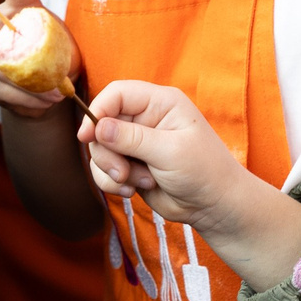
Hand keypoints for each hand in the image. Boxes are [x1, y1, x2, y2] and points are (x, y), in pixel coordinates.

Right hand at [0, 0, 70, 115]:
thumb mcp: (68, 55)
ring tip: (54, 93)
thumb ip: (54, 65)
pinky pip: (1, 91)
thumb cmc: (60, 58)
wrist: (48, 89)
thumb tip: (43, 88)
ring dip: (31, 86)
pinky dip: (26, 100)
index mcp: (23, 6)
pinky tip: (39, 101)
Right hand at [79, 80, 251, 227]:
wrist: (213, 206)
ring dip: (112, 170)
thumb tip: (97, 127)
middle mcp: (145, 118)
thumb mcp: (169, 151)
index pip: (117, 93)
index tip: (87, 136)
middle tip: (122, 171)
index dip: (98, 110)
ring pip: (100, 149)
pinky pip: (105, 169)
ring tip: (137, 182)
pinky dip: (113, 182)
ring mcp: (136, 143)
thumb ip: (132, 138)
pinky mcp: (130, 164)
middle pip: (103, 123)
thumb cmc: (203, 171)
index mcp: (160, 102)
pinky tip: (134, 190)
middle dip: (107, 151)